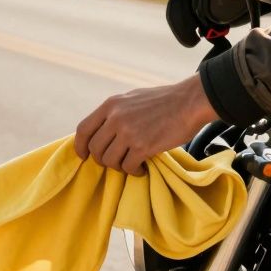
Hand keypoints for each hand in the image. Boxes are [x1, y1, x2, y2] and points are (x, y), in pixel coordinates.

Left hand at [74, 75, 217, 175]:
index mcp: (111, 105)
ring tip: (132, 164)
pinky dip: (134, 172)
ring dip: (119, 167)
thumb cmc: (164, 101)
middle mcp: (116, 118)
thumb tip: (101, 131)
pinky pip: (128, 167)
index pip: (83, 129)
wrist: (190, 102)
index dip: (80, 146)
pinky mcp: (143, 146)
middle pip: (95, 149)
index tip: (84, 156)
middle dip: (103, 160)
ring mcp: (128, 132)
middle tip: (117, 162)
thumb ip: (115, 113)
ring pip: (110, 160)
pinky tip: (142, 168)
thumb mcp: (132, 98)